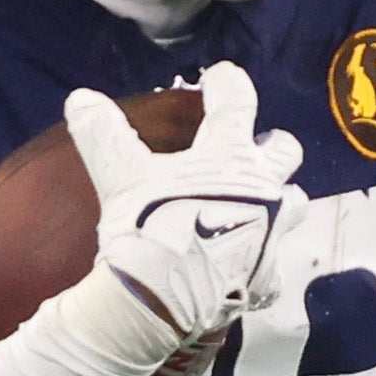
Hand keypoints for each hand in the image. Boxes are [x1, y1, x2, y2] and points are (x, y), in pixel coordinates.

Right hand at [65, 63, 299, 342]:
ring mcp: (272, 234)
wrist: (166, 297)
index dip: (227, 83)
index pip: (237, 101)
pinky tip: (243, 266)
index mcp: (229, 155)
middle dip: (273, 146)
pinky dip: (261, 261)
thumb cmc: (148, 226)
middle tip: (256, 146)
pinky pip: (274, 265)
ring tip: (259, 205)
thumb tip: (81, 99)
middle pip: (285, 152)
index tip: (219, 78)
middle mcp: (264, 189)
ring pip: (294, 205)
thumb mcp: (120, 175)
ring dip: (280, 200)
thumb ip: (104, 135)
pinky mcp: (268, 278)